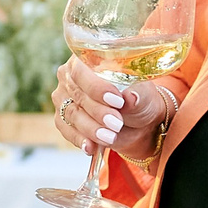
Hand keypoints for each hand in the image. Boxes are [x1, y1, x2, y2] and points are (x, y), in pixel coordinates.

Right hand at [51, 57, 176, 161]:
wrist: (137, 121)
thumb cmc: (139, 99)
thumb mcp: (144, 94)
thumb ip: (138, 95)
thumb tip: (131, 96)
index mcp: (87, 60)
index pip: (82, 71)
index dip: (97, 87)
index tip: (117, 100)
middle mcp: (70, 77)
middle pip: (77, 94)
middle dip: (98, 111)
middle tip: (117, 123)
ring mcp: (64, 99)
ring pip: (72, 114)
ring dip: (91, 128)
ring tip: (110, 137)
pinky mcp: (63, 120)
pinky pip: (67, 131)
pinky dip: (80, 140)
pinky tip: (91, 147)